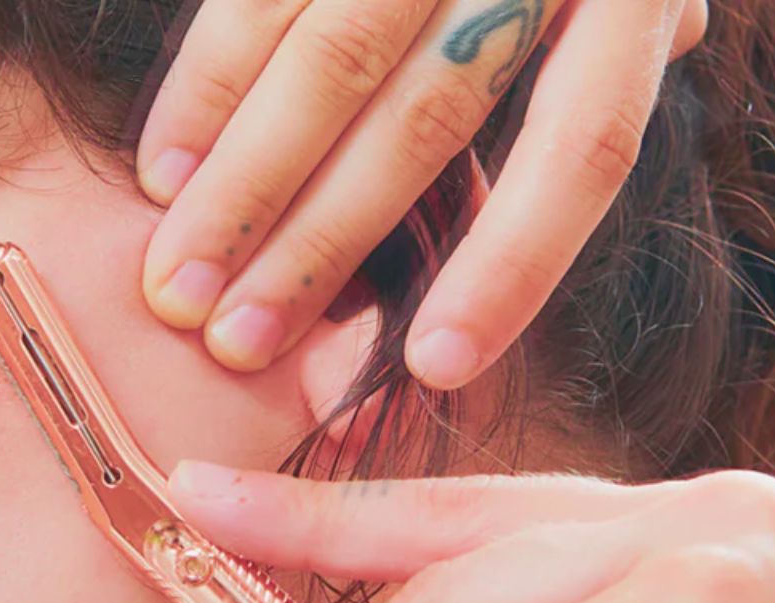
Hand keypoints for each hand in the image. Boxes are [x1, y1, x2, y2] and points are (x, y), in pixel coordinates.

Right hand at [137, 0, 707, 385]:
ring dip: (242, 188)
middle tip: (237, 342)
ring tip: (179, 285)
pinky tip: (163, 171)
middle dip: (321, 243)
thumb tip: (588, 175)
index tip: (435, 368)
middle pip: (427, 117)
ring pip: (332, 63)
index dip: (510, 267)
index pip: (582, 147)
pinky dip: (204, 90)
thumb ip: (611, 63)